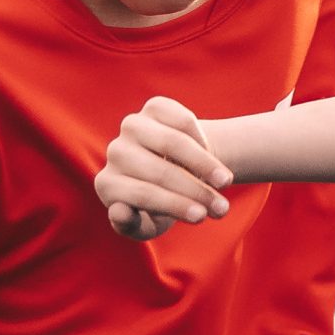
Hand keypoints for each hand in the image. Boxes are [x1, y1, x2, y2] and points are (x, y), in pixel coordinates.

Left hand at [97, 98, 233, 240]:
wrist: (178, 173)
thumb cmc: (162, 206)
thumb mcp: (149, 226)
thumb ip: (132, 226)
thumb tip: (119, 212)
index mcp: (108, 185)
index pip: (142, 194)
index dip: (175, 205)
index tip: (202, 218)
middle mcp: (116, 152)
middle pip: (159, 171)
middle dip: (196, 191)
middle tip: (222, 208)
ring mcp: (132, 126)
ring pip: (171, 143)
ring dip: (204, 164)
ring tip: (226, 183)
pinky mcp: (153, 108)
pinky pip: (182, 120)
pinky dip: (201, 141)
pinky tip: (211, 159)